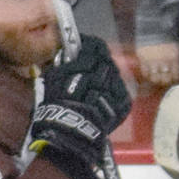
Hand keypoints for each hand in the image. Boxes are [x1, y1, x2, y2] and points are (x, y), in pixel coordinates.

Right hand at [32, 36, 131, 165]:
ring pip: (114, 76)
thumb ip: (68, 59)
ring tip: (92, 90)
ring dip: (105, 79)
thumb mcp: (54, 75)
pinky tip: (100, 101)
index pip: (96, 45)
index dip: (90, 46)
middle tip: (87, 72)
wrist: (70, 133)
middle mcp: (108, 74)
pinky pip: (120, 92)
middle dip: (97, 64)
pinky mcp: (125, 104)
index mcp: (90, 63)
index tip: (84, 48)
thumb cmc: (57, 102)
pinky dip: (111, 94)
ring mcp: (119, 89)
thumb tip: (74, 48)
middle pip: (106, 61)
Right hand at [135, 40, 178, 87]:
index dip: (174, 79)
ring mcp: (152, 61)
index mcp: (174, 58)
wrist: (154, 28)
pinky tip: (149, 74)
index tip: (172, 79)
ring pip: (154, 78)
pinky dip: (147, 75)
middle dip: (165, 81)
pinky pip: (145, 73)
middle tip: (164, 80)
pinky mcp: (142, 59)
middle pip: (165, 80)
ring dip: (156, 79)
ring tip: (157, 78)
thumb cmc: (168, 38)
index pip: (175, 76)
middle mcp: (163, 61)